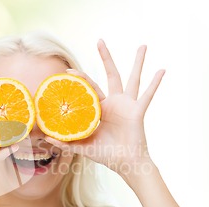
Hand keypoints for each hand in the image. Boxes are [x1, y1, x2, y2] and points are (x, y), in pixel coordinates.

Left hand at [45, 40, 164, 178]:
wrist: (125, 164)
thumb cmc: (107, 155)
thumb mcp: (84, 147)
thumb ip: (66, 142)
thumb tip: (46, 139)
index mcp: (101, 109)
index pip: (89, 89)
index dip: (80, 79)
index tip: (67, 71)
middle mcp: (115, 103)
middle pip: (110, 75)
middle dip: (106, 58)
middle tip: (99, 41)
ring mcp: (127, 105)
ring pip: (132, 79)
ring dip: (138, 62)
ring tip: (143, 46)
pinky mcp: (137, 111)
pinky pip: (148, 95)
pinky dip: (155, 83)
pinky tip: (162, 70)